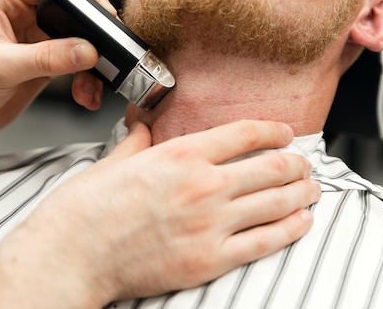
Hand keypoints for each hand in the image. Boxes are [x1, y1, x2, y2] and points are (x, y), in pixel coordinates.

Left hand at [0, 0, 109, 135]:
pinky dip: (86, 78)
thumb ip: (47, 58)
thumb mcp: (2, 68)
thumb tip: (88, 51)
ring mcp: (37, 36)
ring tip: (94, 85)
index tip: (105, 15)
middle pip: (76, 9)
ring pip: (81, 39)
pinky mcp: (45, 59)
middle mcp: (25, 12)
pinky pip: (77, 62)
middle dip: (96, 33)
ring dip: (93, 63)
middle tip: (110, 52)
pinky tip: (86, 94)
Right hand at [0, 120, 319, 307]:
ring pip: (277, 202)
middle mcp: (202, 185)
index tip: (284, 132)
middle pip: (271, 166)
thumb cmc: (85, 209)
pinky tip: (302, 222)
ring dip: (302, 193)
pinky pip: (266, 241)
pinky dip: (291, 229)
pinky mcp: (210, 260)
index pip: (243, 133)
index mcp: (179, 154)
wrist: (71, 255)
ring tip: (312, 189)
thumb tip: (143, 122)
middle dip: (296, 163)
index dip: (273, 130)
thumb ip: (139, 139)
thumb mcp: (114, 161)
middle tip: (304, 163)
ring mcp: (210, 224)